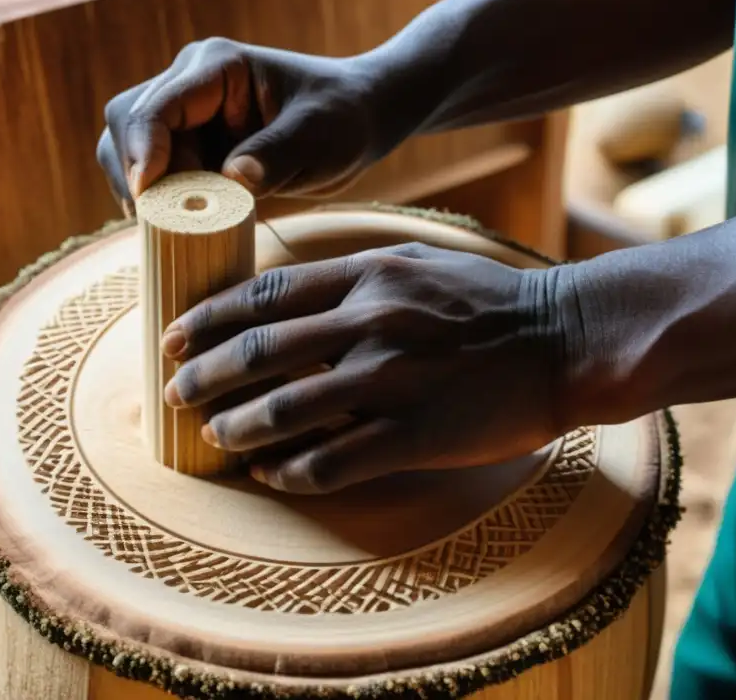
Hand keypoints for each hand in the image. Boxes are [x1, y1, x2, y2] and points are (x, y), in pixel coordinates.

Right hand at [97, 38, 383, 213]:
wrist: (358, 121)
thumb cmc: (344, 118)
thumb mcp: (321, 137)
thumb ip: (278, 154)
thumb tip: (231, 178)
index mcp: (216, 68)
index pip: (155, 107)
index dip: (141, 151)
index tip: (146, 195)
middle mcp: (188, 85)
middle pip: (126, 125)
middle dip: (136, 174)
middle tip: (170, 218)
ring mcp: (184, 116)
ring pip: (127, 151)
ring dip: (141, 191)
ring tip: (177, 225)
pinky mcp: (188, 147)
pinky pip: (150, 175)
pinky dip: (155, 202)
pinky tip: (180, 226)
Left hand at [159, 243, 576, 493]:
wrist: (565, 340)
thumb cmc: (487, 301)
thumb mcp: (414, 262)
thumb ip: (349, 275)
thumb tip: (282, 293)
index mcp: (366, 275)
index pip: (263, 295)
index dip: (207, 320)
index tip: (171, 339)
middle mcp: (371, 322)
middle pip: (260, 351)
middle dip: (203, 377)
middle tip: (170, 395)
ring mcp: (393, 380)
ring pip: (286, 409)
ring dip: (237, 428)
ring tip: (212, 439)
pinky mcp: (417, 434)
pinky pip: (334, 460)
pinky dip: (291, 470)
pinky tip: (271, 474)